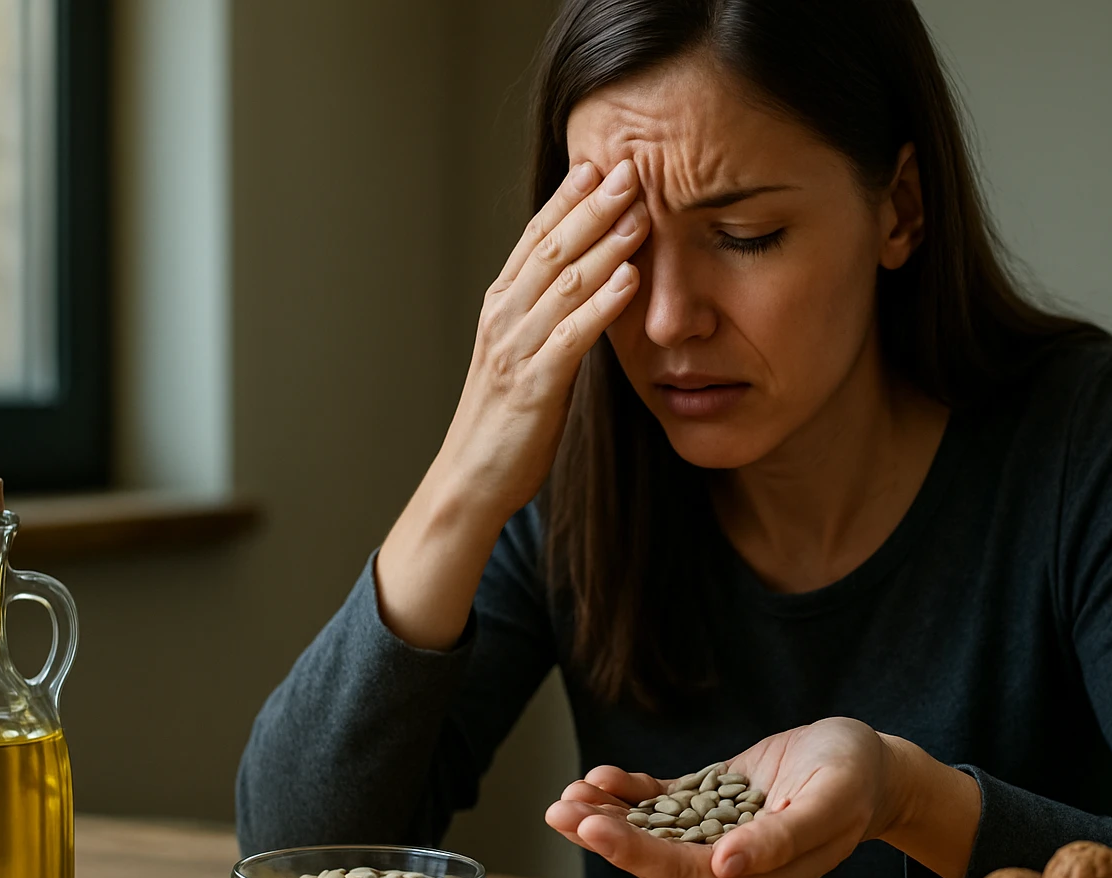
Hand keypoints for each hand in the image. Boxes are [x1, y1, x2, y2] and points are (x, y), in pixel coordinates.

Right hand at [439, 158, 649, 518]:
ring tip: (640, 211)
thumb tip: (588, 280)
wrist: (470, 480)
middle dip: (591, 206)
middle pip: (550, 248)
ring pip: (563, 283)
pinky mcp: (535, 386)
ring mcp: (516, 349)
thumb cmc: (505, 421)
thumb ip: (549, 315)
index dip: (567, 198)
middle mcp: (503, 317)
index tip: (599, 162)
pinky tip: (631, 279)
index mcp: (500, 306)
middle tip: (630, 168)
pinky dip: (602, 304)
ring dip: (604, 245)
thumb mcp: (524, 355)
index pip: (534, 237)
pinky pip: (572, 336)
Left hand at [544, 718, 916, 877]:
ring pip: (651, 836)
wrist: (868, 760)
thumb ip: (783, 839)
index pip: (687, 876)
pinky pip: (663, 807)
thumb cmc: (855, 776)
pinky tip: (603, 778)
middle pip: (658, 861)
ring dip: (606, 818)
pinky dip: (630, 794)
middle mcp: (733, 872)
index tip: (592, 830)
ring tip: (566, 795)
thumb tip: (726, 869)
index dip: (636, 854)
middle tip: (560, 810)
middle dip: (606, 837)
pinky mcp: (711, 809)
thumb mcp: (830, 801)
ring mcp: (719, 840)